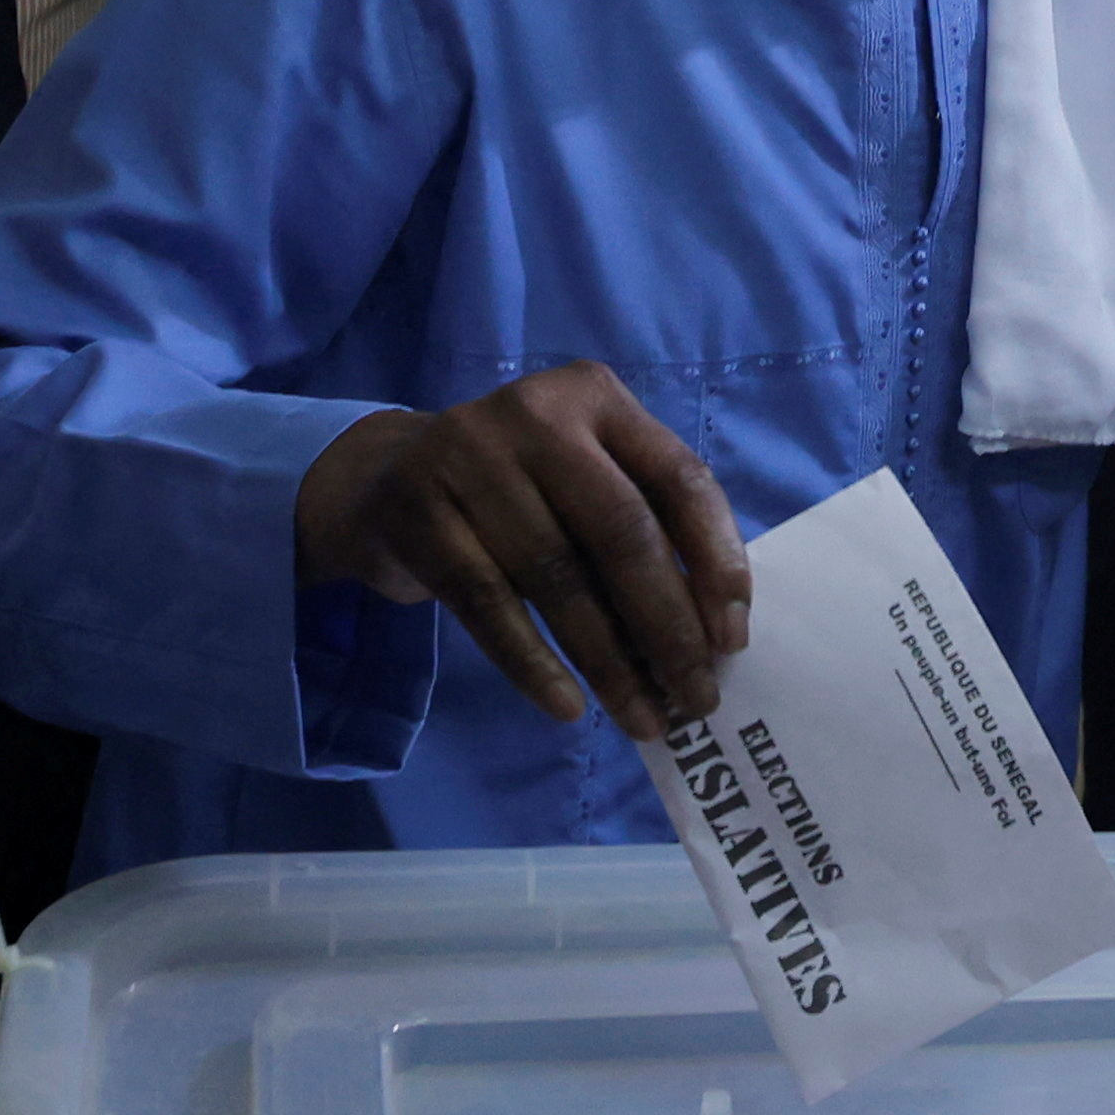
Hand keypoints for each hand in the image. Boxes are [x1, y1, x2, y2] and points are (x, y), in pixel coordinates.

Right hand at [292, 366, 750, 744]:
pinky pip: (488, 604)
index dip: (717, 560)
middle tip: (697, 698)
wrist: (381, 479)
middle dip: (668, 626)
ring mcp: (468, 457)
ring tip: (643, 717)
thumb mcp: (582, 479)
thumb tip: (710, 633)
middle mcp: (535, 414)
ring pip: (557, 576)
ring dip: (608, 660)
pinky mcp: (419, 512)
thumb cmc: (515, 491)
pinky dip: (533, 663)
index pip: (679, 477)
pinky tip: (568, 707)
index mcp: (596, 396)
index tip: (732, 639)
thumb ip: (643, 526)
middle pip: (621, 531)